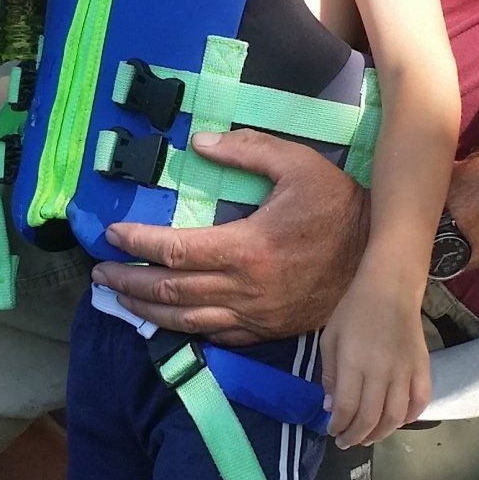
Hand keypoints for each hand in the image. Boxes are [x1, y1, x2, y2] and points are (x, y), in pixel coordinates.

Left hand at [95, 131, 367, 345]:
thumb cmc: (337, 205)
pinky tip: (167, 320)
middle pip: (171, 291)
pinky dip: (184, 329)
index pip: (175, 250)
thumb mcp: (297, 164)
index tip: (114, 234)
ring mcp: (256, 315)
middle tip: (101, 272)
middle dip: (129, 281)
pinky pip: (216, 335)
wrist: (378, 255)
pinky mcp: (268, 330)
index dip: (138, 243)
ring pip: (186, 320)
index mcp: (247, 248)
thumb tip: (199, 144)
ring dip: (146, 310)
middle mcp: (245, 289)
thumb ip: (247, 150)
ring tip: (120, 297)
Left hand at [321, 277, 431, 447]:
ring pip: (397, 416)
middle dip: (356, 437)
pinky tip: (397, 421)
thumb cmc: (353, 311)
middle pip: (371, 418)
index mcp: (354, 362)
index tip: (332, 431)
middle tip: (347, 442)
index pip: (347, 408)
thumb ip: (330, 375)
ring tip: (368, 437)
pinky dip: (411, 417)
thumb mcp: (330, 339)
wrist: (390, 288)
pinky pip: (421, 401)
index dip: (339, 426)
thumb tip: (332, 408)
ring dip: (381, 433)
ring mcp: (405, 370)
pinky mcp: (423, 367)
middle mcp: (382, 371)